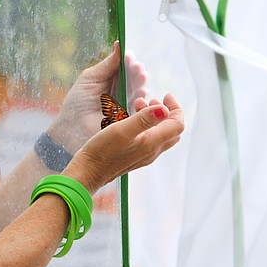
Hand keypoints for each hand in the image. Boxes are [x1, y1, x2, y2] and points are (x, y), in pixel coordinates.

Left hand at [47, 42, 149, 152]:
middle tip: (137, 67)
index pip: (122, 67)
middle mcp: (119, 90)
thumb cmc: (76, 104)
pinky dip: (141, 99)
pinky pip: (138, 107)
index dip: (127, 61)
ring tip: (141, 75)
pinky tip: (143, 92)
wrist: (71, 129)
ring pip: (136, 90)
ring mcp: (125, 103)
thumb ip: (106, 64)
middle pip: (131, 77)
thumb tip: (119, 45)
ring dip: (140, 82)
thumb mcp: (89, 79)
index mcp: (109, 80)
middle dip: (135, 71)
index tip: (129, 56)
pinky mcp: (128, 117)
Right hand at [64, 93, 184, 192]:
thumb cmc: (102, 150)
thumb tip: (165, 109)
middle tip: (154, 100)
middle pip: (173, 130)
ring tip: (139, 105)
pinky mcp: (135, 157)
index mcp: (153, 143)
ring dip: (156, 118)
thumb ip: (144, 119)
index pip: (178, 124)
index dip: (175, 108)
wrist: (88, 172)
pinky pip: (150, 140)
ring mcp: (144, 156)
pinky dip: (147, 126)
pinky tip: (132, 121)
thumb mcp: (122, 130)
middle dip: (168, 112)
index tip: (165, 95)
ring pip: (161, 135)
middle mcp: (152, 151)